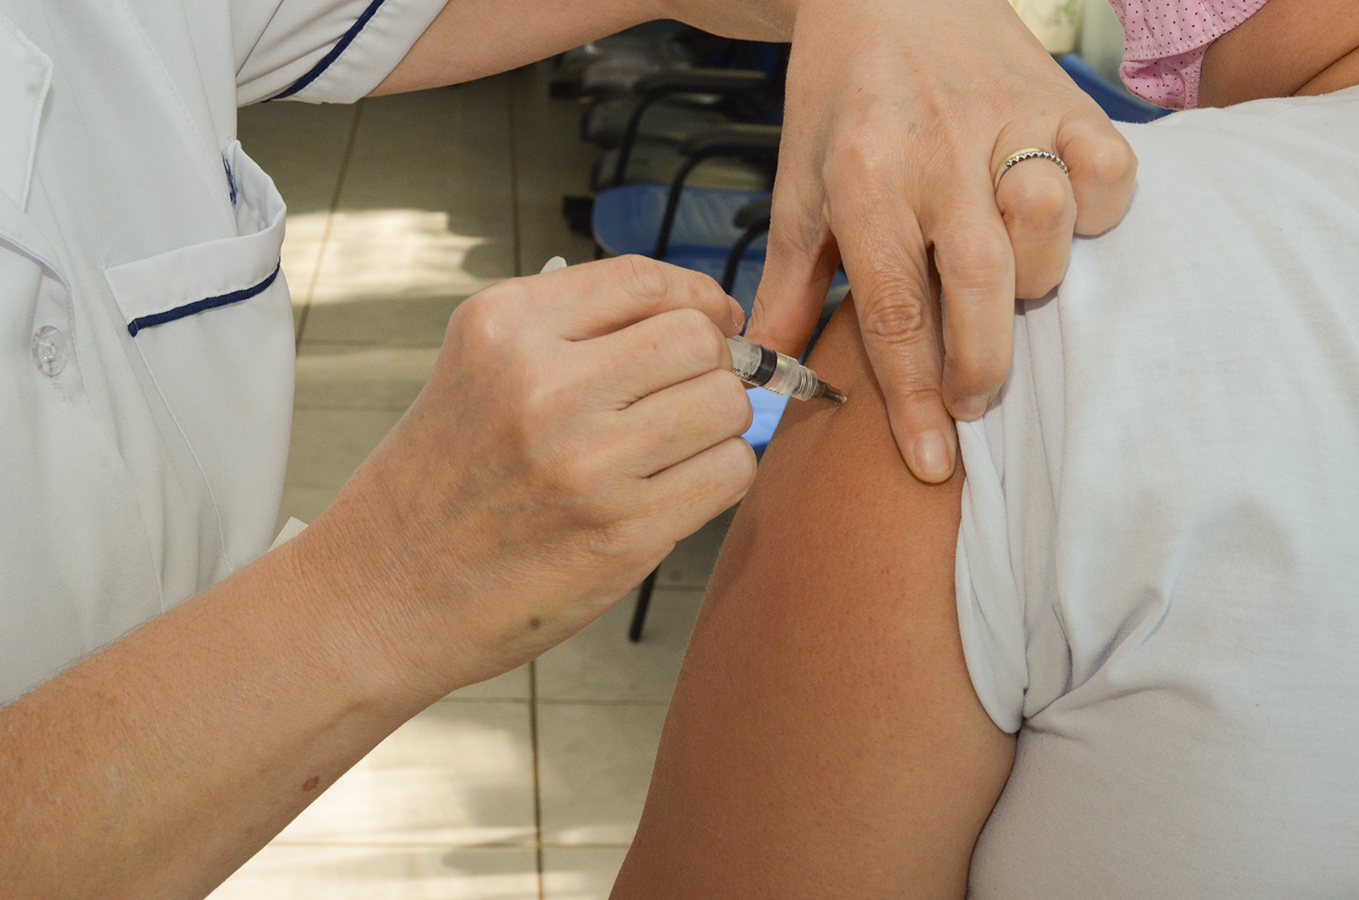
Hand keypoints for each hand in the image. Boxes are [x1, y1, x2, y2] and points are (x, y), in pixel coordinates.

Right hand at [300, 256, 755, 698]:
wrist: (378, 597)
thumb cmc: (434, 487)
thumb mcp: (475, 373)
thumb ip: (571, 334)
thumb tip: (700, 320)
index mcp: (504, 328)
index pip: (644, 279)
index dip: (699, 297)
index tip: (713, 319)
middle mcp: (546, 385)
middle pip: (699, 340)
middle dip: (714, 363)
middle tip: (690, 394)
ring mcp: (588, 462)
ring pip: (727, 404)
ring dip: (719, 424)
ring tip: (677, 447)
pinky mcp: (624, 533)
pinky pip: (729, 472)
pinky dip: (718, 476)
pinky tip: (676, 489)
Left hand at [746, 0, 1136, 481]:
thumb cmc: (839, 95)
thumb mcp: (796, 184)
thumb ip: (790, 283)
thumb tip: (770, 373)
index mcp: (861, 181)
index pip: (895, 311)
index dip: (916, 399)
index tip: (933, 463)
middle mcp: (938, 154)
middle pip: (981, 284)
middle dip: (982, 363)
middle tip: (971, 398)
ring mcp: (1008, 123)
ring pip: (1047, 229)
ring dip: (1032, 279)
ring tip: (1000, 284)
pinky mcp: (1064, 98)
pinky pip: (1106, 175)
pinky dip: (1092, 213)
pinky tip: (1053, 222)